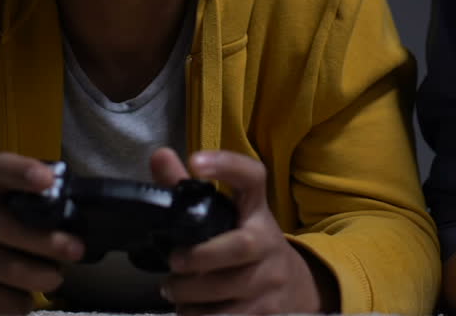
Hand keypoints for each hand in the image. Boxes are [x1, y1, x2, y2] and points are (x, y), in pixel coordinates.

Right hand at [0, 153, 84, 314]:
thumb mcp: (6, 203)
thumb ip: (38, 201)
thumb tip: (87, 214)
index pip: (2, 170)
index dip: (24, 172)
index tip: (48, 179)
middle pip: (10, 228)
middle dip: (49, 242)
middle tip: (76, 250)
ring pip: (12, 269)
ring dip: (43, 276)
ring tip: (55, 276)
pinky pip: (5, 300)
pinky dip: (23, 300)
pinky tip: (24, 292)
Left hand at [149, 148, 332, 315]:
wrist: (296, 290)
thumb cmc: (249, 249)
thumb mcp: (228, 218)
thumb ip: (189, 190)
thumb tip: (159, 156)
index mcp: (256, 212)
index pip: (251, 177)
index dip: (226, 165)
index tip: (195, 160)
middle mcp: (269, 243)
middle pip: (240, 246)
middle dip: (200, 256)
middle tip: (174, 262)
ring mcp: (271, 281)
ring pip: (226, 292)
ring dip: (189, 295)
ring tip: (175, 290)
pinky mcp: (269, 313)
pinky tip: (193, 310)